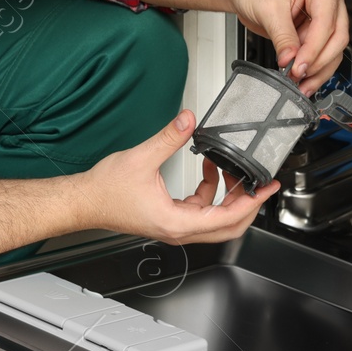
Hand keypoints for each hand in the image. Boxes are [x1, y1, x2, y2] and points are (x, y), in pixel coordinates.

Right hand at [80, 110, 278, 245]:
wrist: (84, 201)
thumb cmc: (105, 191)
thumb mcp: (141, 158)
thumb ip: (169, 138)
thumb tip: (188, 120)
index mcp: (176, 222)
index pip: (226, 218)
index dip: (252, 203)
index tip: (267, 190)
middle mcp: (177, 230)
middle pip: (227, 227)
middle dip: (247, 204)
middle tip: (260, 184)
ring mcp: (173, 227)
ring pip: (214, 219)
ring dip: (226, 196)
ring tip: (231, 170)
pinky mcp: (168, 219)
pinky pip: (199, 211)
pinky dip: (208, 193)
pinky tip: (207, 171)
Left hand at [223, 0, 348, 93]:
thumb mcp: (268, 9)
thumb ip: (282, 37)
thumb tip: (291, 60)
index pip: (326, 23)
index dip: (313, 49)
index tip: (299, 66)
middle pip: (337, 37)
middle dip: (318, 61)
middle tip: (298, 74)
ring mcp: (324, 13)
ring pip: (333, 48)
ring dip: (318, 69)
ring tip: (301, 82)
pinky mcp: (314, 27)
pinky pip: (321, 51)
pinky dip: (312, 66)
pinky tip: (302, 78)